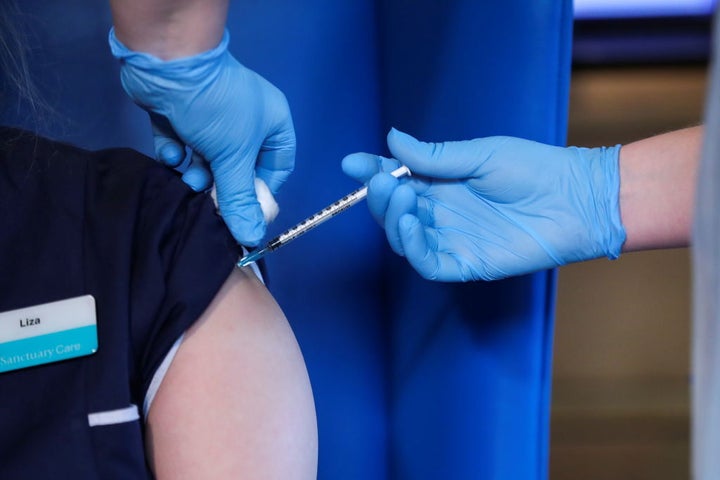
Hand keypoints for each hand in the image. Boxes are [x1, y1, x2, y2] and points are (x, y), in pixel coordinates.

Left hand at [109, 29, 294, 246]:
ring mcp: (213, 116)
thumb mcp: (233, 157)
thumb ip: (240, 200)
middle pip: (241, 167)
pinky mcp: (182, 114)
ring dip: (199, 173)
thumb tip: (249, 238)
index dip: (263, 192)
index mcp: (273, 123)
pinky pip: (183, 144)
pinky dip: (176, 153)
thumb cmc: (216, 107)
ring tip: (189, 179)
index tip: (245, 213)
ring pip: (210, 158)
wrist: (168, 62)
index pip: (277, 168)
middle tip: (210, 201)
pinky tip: (170, 152)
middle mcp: (246, 120)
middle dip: (224, 185)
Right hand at [342, 129, 625, 281]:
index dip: (372, 172)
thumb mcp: (481, 155)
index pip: (397, 179)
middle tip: (386, 181)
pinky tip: (411, 226)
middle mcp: (441, 212)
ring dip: (394, 221)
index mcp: (442, 184)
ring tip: (402, 199)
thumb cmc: (534, 171)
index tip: (351, 163)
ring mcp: (452, 239)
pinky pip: (429, 263)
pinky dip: (413, 248)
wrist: (575, 200)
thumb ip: (435, 155)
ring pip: (405, 238)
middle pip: (395, 211)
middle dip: (382, 197)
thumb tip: (391, 138)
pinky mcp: (466, 264)